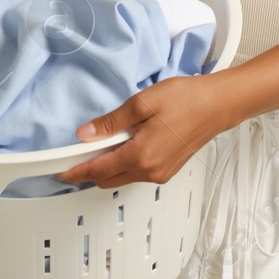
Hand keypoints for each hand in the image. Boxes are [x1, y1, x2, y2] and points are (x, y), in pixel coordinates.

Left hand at [56, 73, 232, 188]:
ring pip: (121, 178)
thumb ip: (111, 122)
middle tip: (81, 150)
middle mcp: (149, 171)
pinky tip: (129, 143)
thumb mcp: (143, 103)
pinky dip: (125, 164)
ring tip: (110, 138)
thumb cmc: (187, 99)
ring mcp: (160, 174)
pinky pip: (136, 174)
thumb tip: (86, 134)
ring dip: (109, 166)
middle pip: (107, 179)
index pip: (97, 170)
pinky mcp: (167, 171)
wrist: (218, 105)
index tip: (61, 170)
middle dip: (90, 169)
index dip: (75, 170)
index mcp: (140, 155)